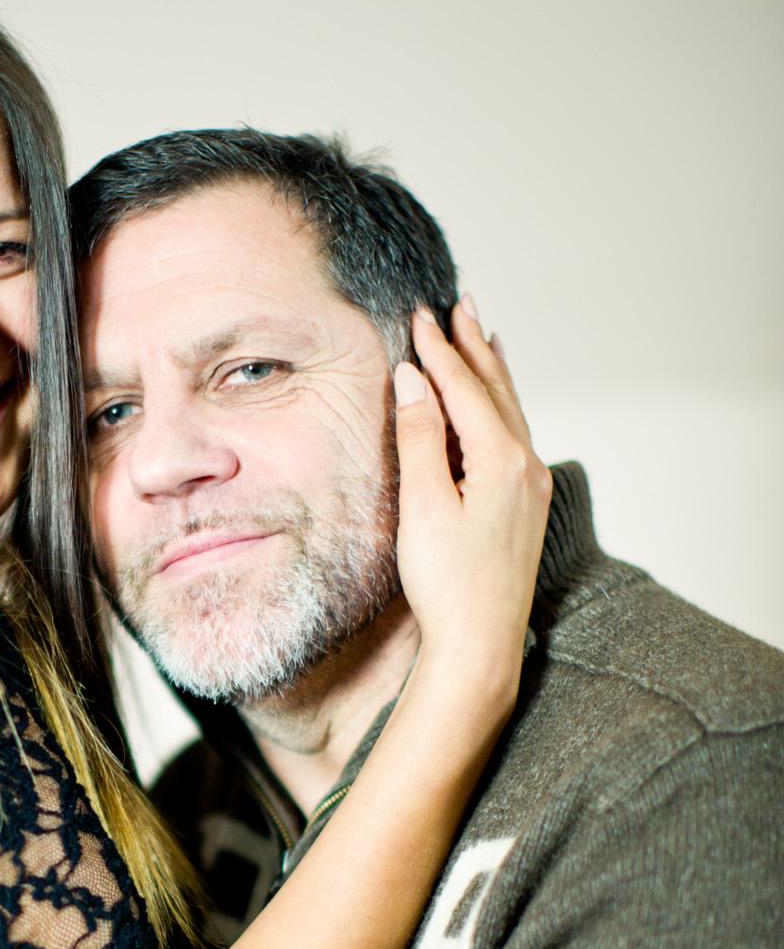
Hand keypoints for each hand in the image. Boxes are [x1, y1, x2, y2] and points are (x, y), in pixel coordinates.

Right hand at [393, 299, 551, 710]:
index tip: (421, 315)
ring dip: (493, 371)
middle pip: (497, 389)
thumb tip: (416, 381)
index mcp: (503, 460)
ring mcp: (531, 487)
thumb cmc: (448, 585)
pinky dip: (502, 406)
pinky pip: (515, 435)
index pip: (465, 388)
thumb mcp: (424, 506)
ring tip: (485, 336)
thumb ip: (420, 438)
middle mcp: (527, 466)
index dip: (440, 350)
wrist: (481, 646)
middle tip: (460, 302)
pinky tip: (498, 405)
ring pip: (511, 410)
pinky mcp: (526, 507)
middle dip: (475, 345)